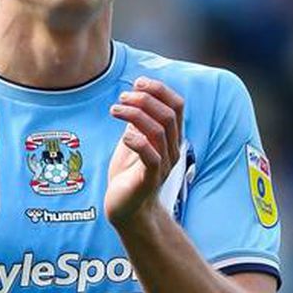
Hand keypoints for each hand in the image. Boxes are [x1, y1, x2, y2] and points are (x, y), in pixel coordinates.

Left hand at [106, 77, 183, 227]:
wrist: (126, 210)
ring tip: (115, 110)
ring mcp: (163, 165)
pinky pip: (151, 156)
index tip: (138, 82)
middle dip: (145, 99)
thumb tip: (135, 95)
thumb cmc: (129, 174)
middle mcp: (172, 149)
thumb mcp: (133, 141)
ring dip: (136, 115)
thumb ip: (137, 122)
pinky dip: (137, 141)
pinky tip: (123, 136)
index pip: (177, 105)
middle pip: (170, 114)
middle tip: (122, 98)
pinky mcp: (150, 179)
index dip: (160, 89)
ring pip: (160, 131)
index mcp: (170, 137)